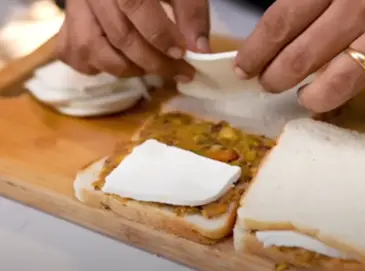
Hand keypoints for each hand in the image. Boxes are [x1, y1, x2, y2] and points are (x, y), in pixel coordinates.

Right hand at [55, 0, 209, 80]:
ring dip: (127, 68)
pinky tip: (122, 61)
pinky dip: (98, 67)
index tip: (183, 54)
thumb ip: (192, 11)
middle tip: (181, 72)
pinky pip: (74, 54)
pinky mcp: (68, 24)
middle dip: (154, 62)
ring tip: (151, 66)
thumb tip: (200, 50)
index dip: (160, 34)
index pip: (135, 5)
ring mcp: (75, 9)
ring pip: (91, 49)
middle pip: (119, 35)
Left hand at [235, 0, 364, 111]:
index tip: (244, 68)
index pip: (281, 22)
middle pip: (302, 56)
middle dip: (275, 78)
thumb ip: (305, 1)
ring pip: (342, 79)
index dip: (256, 51)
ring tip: (307, 96)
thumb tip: (271, 38)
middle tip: (268, 84)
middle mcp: (362, 7)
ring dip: (316, 97)